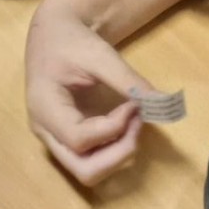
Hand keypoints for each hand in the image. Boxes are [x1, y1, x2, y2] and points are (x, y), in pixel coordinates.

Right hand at [25, 0, 150, 184]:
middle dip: (119, 154)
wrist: (52, 35)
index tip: (134, 105)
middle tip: (137, 124)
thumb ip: (130, 81)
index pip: (79, 139)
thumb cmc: (71, 41)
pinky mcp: (66, 141)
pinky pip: (92, 161)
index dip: (113, 128)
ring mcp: (54, 140)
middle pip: (84, 170)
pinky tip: (125, 125)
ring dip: (118, 154)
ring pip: (89, 172)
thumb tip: (164, 103)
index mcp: (44, 108)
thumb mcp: (100, 55)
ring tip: (133, 123)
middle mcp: (45, 132)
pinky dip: (114, 150)